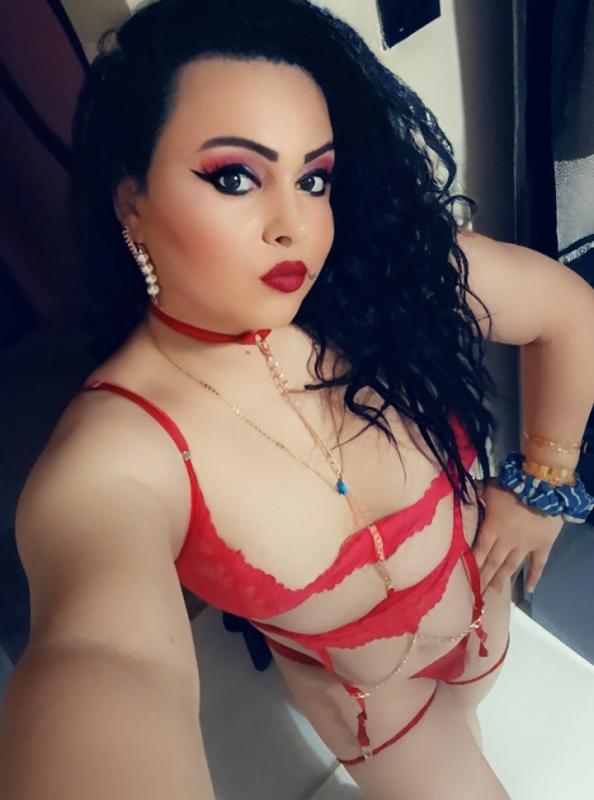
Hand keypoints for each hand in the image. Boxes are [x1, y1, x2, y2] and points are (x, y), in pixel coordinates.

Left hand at [472, 478, 563, 593]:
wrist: (544, 486)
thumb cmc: (513, 485)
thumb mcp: (489, 486)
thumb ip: (475, 492)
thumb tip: (462, 492)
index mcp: (492, 528)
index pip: (479, 550)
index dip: (472, 565)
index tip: (464, 579)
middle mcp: (507, 541)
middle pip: (493, 563)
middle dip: (484, 579)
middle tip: (476, 595)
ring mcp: (526, 546)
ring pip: (511, 567)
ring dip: (501, 580)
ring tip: (493, 593)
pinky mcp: (543, 546)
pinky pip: (538, 564)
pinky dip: (534, 577)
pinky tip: (530, 589)